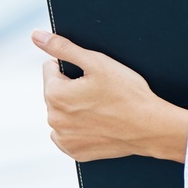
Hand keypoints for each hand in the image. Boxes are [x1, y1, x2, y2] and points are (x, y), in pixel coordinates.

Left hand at [33, 29, 187, 163]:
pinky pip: (68, 133)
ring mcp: (63, 138)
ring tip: (101, 109)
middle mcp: (53, 119)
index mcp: (54, 94)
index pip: (50, 69)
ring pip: (62, 113)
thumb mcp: (96, 63)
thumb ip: (62, 47)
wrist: (151, 127)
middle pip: (55, 92)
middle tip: (99, 93)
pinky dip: (79, 128)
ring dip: (74, 109)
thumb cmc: (128, 94)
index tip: (92, 77)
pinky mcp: (74, 152)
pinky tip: (98, 124)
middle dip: (72, 89)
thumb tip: (36, 36)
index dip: (73, 68)